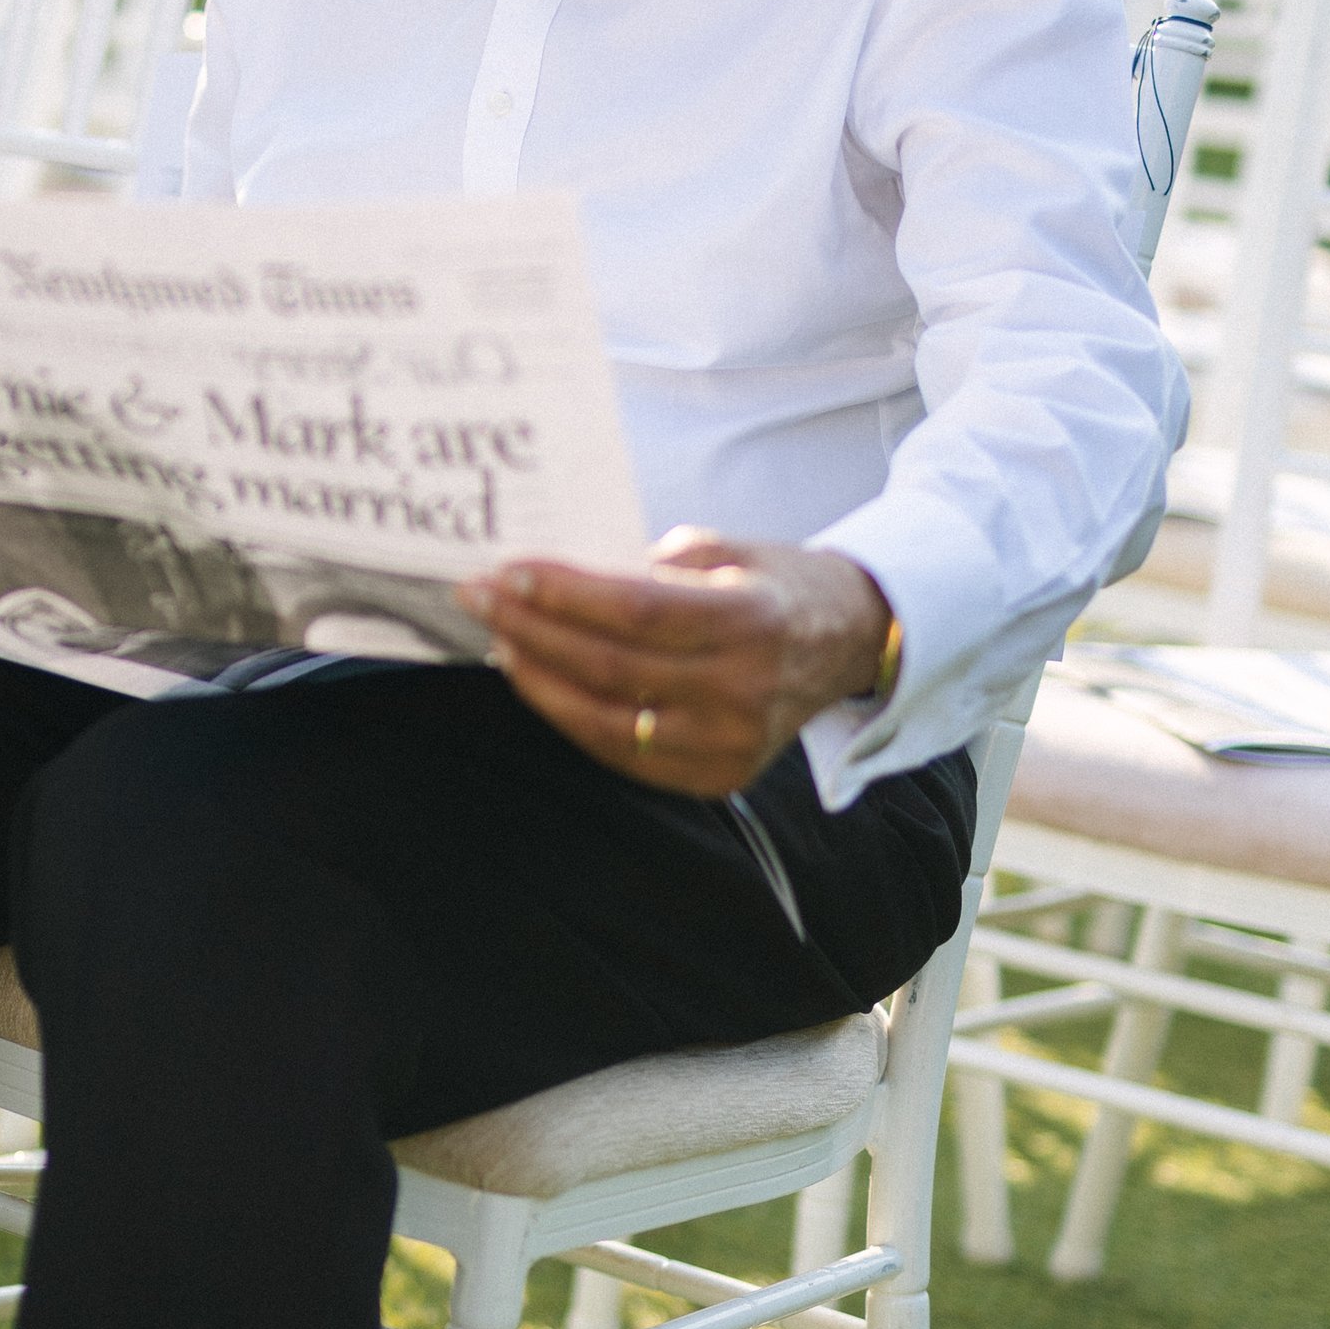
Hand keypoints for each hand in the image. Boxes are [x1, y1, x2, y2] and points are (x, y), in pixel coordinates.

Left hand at [462, 532, 892, 796]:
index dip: (562, 594)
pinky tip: (540, 683)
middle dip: (531, 630)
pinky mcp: (717, 777)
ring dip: (539, 680)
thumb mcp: (727, 551)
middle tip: (479, 598)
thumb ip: (649, 566)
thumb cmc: (776, 587)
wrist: (850, 643)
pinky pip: (624, 755)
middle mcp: (743, 689)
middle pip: (609, 667)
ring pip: (606, 721)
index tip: (506, 571)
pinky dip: (573, 719)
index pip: (634, 611)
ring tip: (501, 640)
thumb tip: (555, 577)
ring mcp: (730, 743)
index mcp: (751, 620)